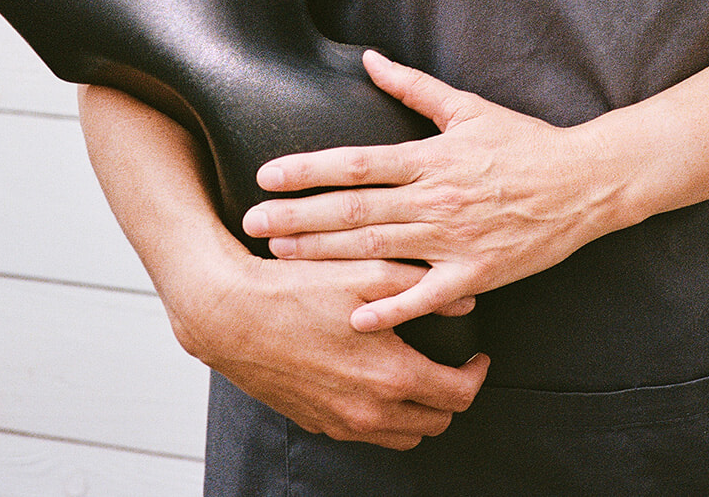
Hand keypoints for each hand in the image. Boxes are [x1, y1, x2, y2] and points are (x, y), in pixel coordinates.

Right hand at [168, 246, 488, 448]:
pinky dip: (383, 415)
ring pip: (403, 436)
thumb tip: (466, 299)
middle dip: (452, 395)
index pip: (457, 395)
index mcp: (390, 375)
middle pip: (436, 423)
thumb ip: (419, 287)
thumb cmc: (297, 289)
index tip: (476, 356)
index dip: (476, 375)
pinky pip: (366, 434)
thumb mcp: (366, 272)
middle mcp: (368, 410)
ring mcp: (340, 423)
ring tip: (418, 374)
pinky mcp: (316, 423)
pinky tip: (375, 378)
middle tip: (452, 364)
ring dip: (419, 411)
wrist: (232, 316)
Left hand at [242, 51, 608, 332]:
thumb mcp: (468, 107)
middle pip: (354, 209)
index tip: (266, 175)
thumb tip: (369, 59)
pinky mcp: (477, 273)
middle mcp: (436, 199)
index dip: (308, 169)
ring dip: (325, 254)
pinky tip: (353, 316)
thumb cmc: (524, 141)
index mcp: (431, 157)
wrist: (583, 183)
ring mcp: (455, 239)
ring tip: (280, 257)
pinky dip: (390, 306)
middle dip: (298, 216)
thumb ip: (413, 87)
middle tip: (250, 224)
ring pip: (378, 249)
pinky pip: (426, 295)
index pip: (357, 163)